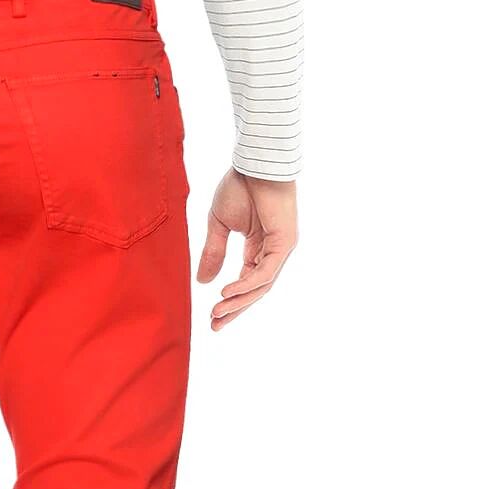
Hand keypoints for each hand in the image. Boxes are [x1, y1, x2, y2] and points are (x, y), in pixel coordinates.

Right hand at [196, 171, 297, 330]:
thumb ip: (213, 253)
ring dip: (238, 301)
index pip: (246, 281)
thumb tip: (203, 282)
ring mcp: (281, 249)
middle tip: (215, 326)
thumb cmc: (239, 186)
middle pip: (255, 290)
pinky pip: (265, 272)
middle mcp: (272, 251)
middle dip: (235, 309)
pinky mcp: (285, 244)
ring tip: (217, 313)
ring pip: (261, 285)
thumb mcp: (218, 224)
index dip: (230, 300)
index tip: (211, 317)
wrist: (254, 162)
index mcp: (258, 247)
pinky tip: (227, 293)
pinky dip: (247, 285)